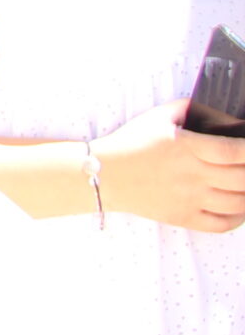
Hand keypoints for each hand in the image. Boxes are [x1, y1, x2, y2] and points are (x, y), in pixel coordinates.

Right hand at [95, 101, 244, 232]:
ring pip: (239, 203)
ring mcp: (189, 199)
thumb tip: (231, 124)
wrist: (104, 174)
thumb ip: (197, 111)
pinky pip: (223, 224)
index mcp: (185, 147)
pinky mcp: (184, 218)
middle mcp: (191, 175)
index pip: (234, 151)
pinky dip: (240, 217)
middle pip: (242, 178)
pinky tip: (241, 206)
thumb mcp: (161, 116)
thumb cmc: (133, 141)